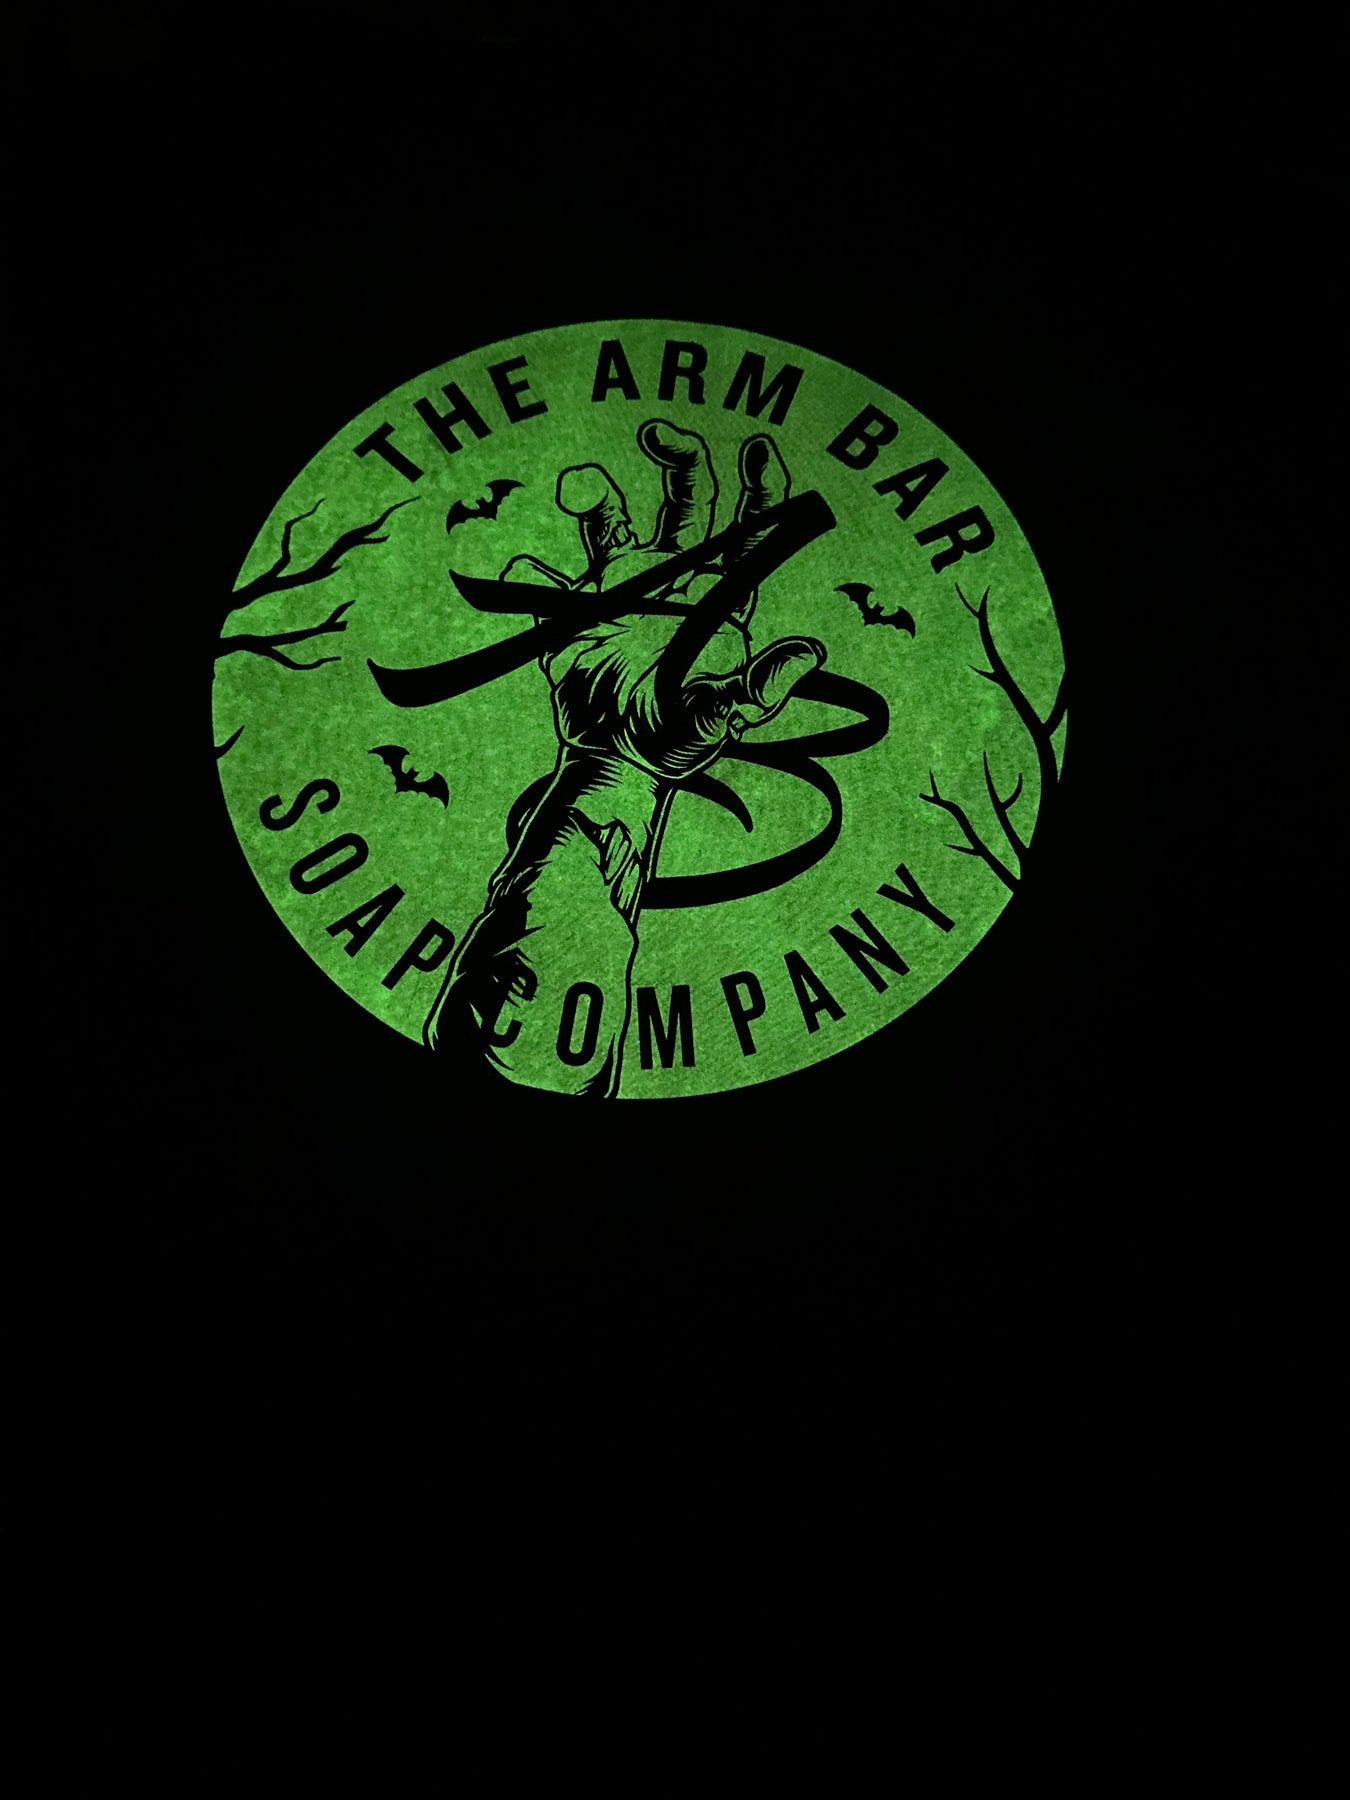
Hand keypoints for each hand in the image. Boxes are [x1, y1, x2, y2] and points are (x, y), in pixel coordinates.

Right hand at [500, 420, 825, 780]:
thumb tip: (810, 652)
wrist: (614, 761)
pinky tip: (526, 573)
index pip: (749, 535)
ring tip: (579, 491)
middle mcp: (673, 583)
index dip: (760, 489)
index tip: (757, 449)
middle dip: (680, 459)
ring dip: (595, 494)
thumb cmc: (676, 742)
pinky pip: (546, 580)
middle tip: (659, 434)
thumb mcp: (722, 717)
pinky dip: (532, 573)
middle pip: (685, 504)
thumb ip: (759, 686)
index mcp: (716, 601)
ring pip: (612, 520)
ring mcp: (621, 590)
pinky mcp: (575, 611)